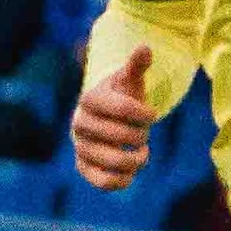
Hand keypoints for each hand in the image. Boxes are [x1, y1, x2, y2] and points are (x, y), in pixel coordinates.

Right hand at [72, 46, 155, 190]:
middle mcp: (79, 123)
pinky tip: (131, 172)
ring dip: (136, 159)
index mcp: (89, 99)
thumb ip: (136, 66)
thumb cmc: (120, 97)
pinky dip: (122, 180)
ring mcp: (80, 146)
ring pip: (114, 161)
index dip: (145, 114)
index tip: (151, 113)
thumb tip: (145, 48)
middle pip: (122, 136)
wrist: (103, 118)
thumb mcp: (129, 81)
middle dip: (141, 136)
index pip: (123, 108)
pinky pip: (102, 182)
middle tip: (143, 134)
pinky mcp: (83, 167)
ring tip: (141, 153)